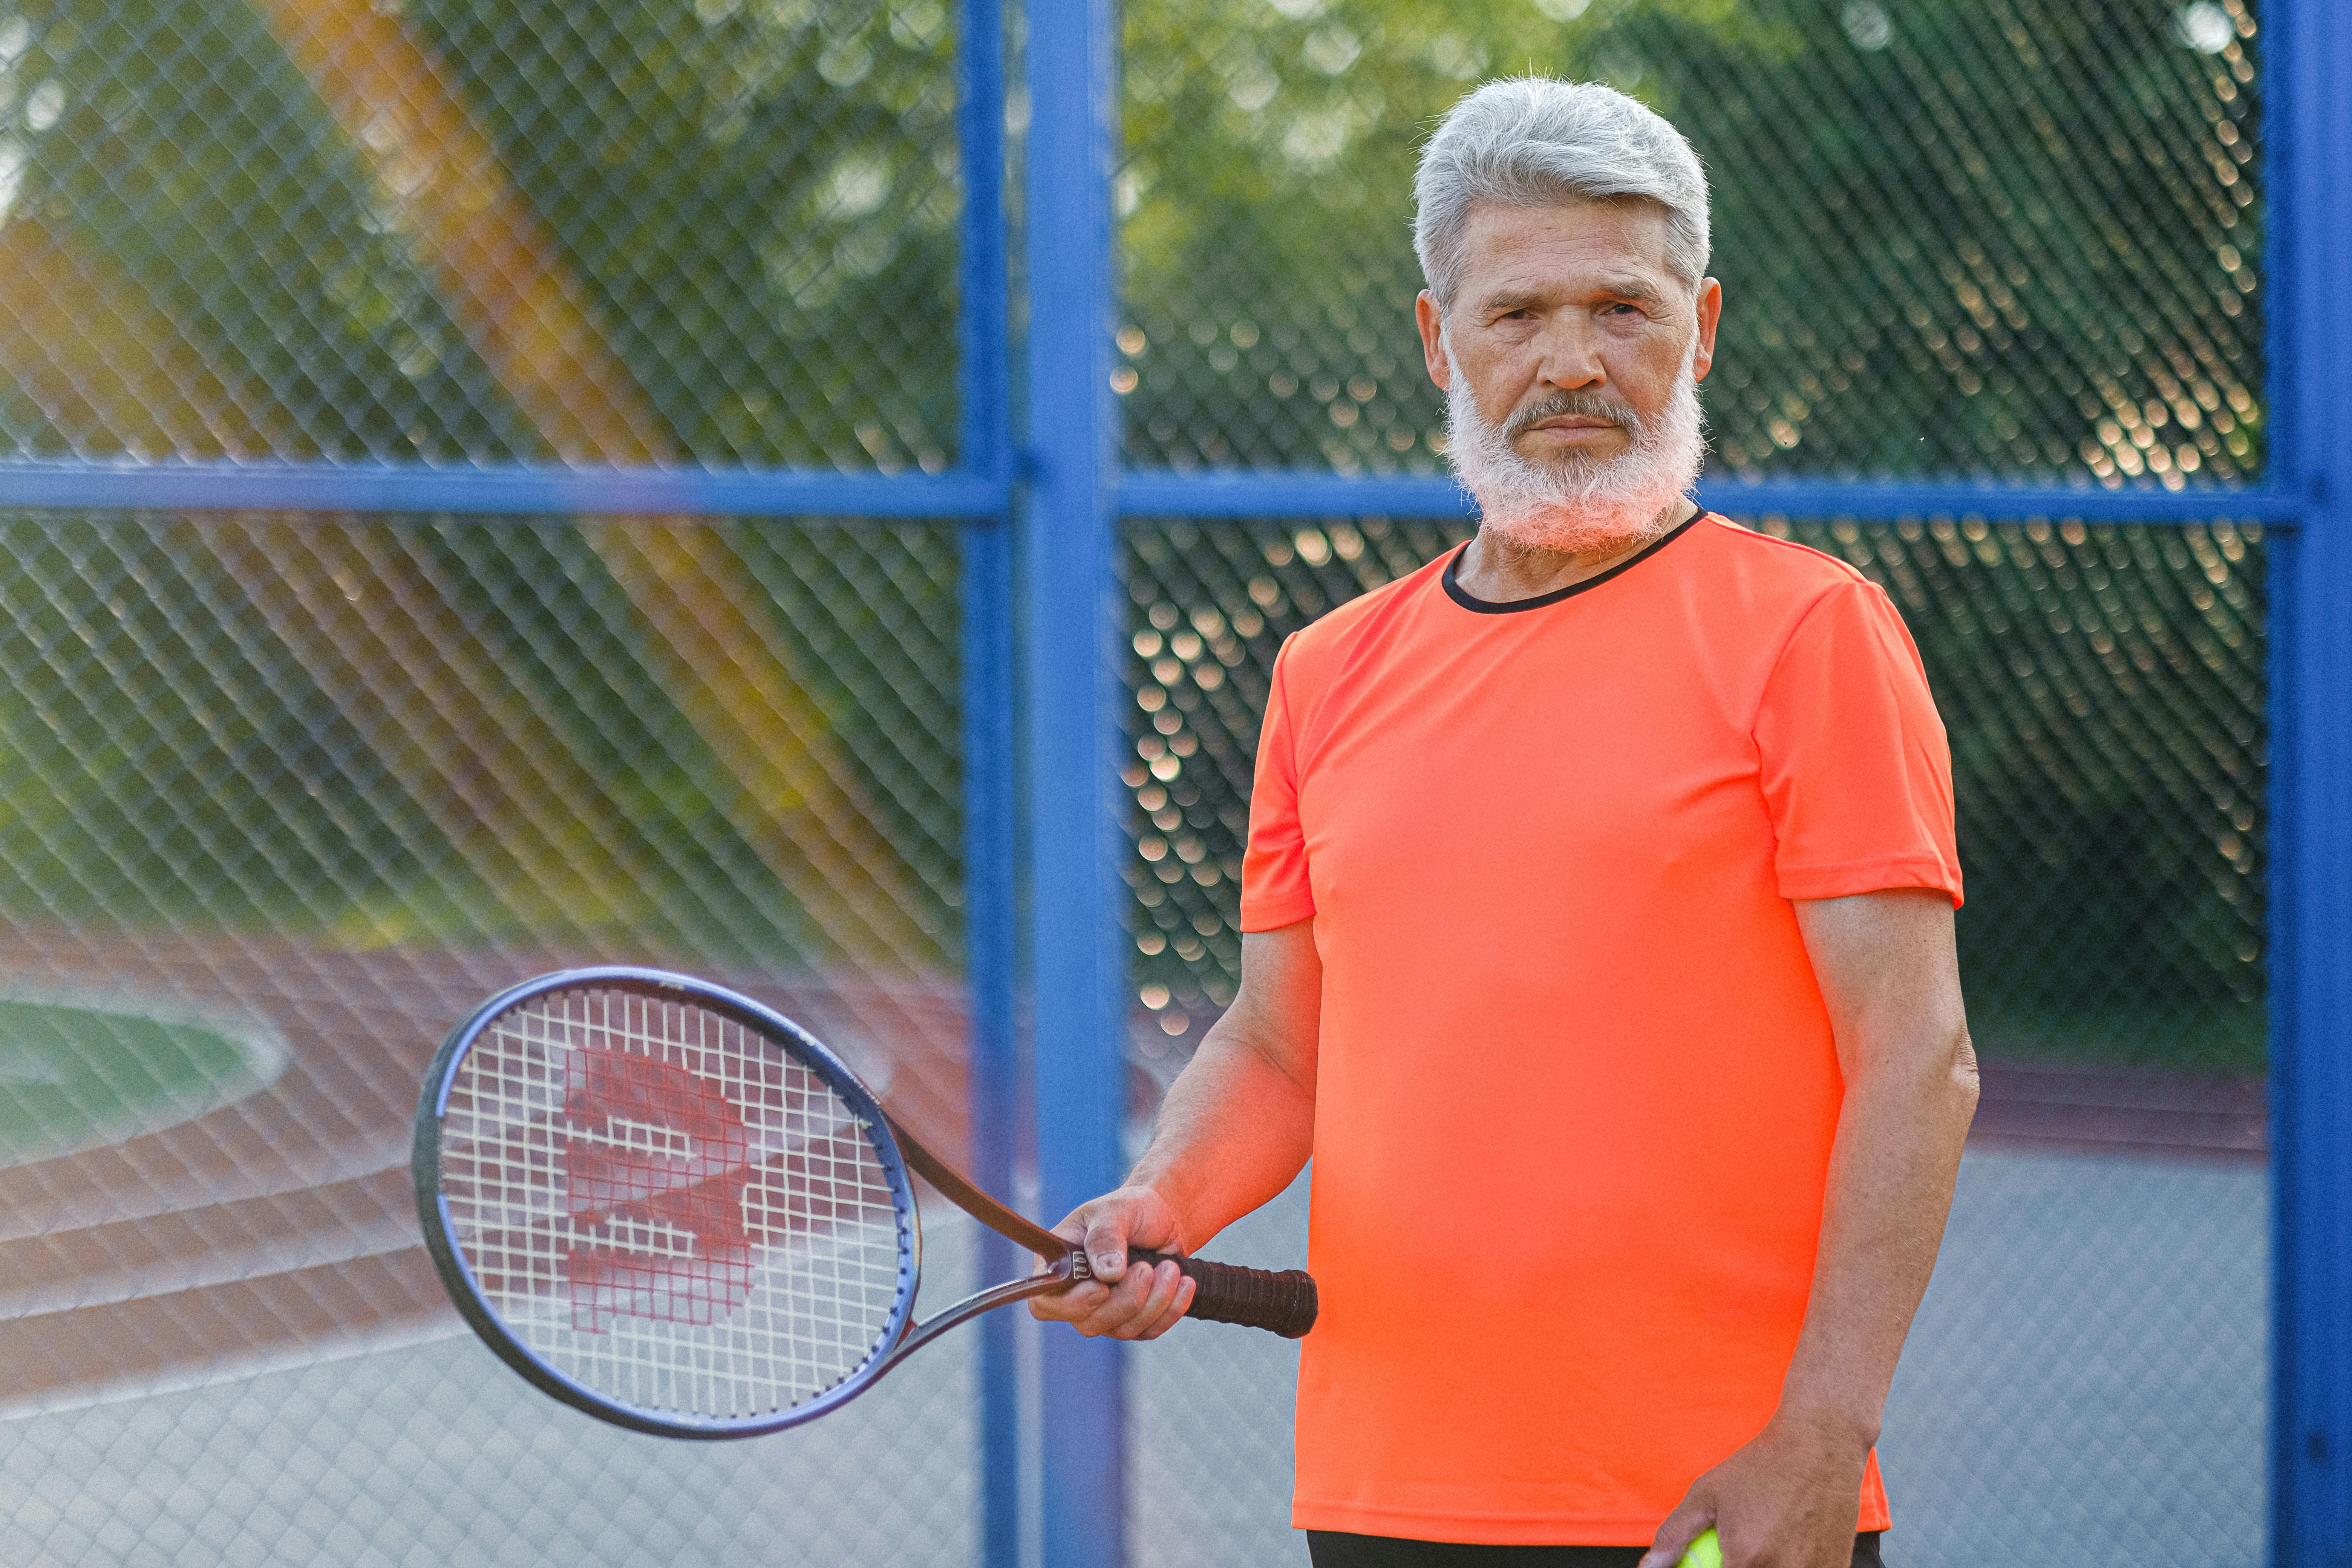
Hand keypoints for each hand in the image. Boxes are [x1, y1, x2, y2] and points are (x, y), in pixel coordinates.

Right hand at [1025, 1184, 1197, 1340]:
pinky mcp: (1133, 1321)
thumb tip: (1107, 1273)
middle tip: (1148, 1267)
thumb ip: (1106, 1237)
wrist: (1163, 1218)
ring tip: (1171, 1267)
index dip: (1072, 1303)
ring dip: (1154, 1300)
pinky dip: (1170, 1309)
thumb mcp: (1115, 1211)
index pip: (1044, 1302)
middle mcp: (1075, 1295)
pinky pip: (1149, 1331)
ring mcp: (1103, 1313)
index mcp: (1057, 1266)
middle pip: (1089, 1322)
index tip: (1102, 1288)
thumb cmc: (1131, 1209)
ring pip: (1123, 1329)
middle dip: (1127, 1298)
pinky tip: (1184, 1284)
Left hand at [1638, 1411, 1869, 1567]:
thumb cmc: (1761, 1467)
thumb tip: (1648, 1567)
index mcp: (1747, 1561)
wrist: (1821, 1447)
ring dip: (1762, 1566)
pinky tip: (1789, 1543)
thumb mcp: (1707, 1495)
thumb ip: (1674, 1535)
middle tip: (1735, 1552)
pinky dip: (1790, 1565)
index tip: (1712, 1562)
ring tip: (1766, 1539)